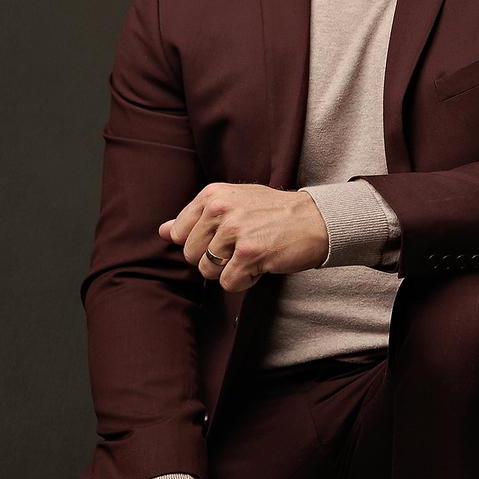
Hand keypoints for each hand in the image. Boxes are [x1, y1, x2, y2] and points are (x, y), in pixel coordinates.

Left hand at [158, 183, 328, 290]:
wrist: (315, 220)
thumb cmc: (273, 213)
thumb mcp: (233, 203)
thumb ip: (196, 217)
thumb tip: (163, 231)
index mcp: (212, 195)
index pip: (178, 233)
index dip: (200, 243)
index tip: (223, 238)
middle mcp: (221, 209)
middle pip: (191, 255)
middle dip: (214, 259)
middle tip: (241, 247)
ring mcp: (235, 231)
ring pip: (208, 271)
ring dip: (230, 270)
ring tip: (252, 254)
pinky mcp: (249, 254)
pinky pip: (229, 283)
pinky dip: (244, 281)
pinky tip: (260, 265)